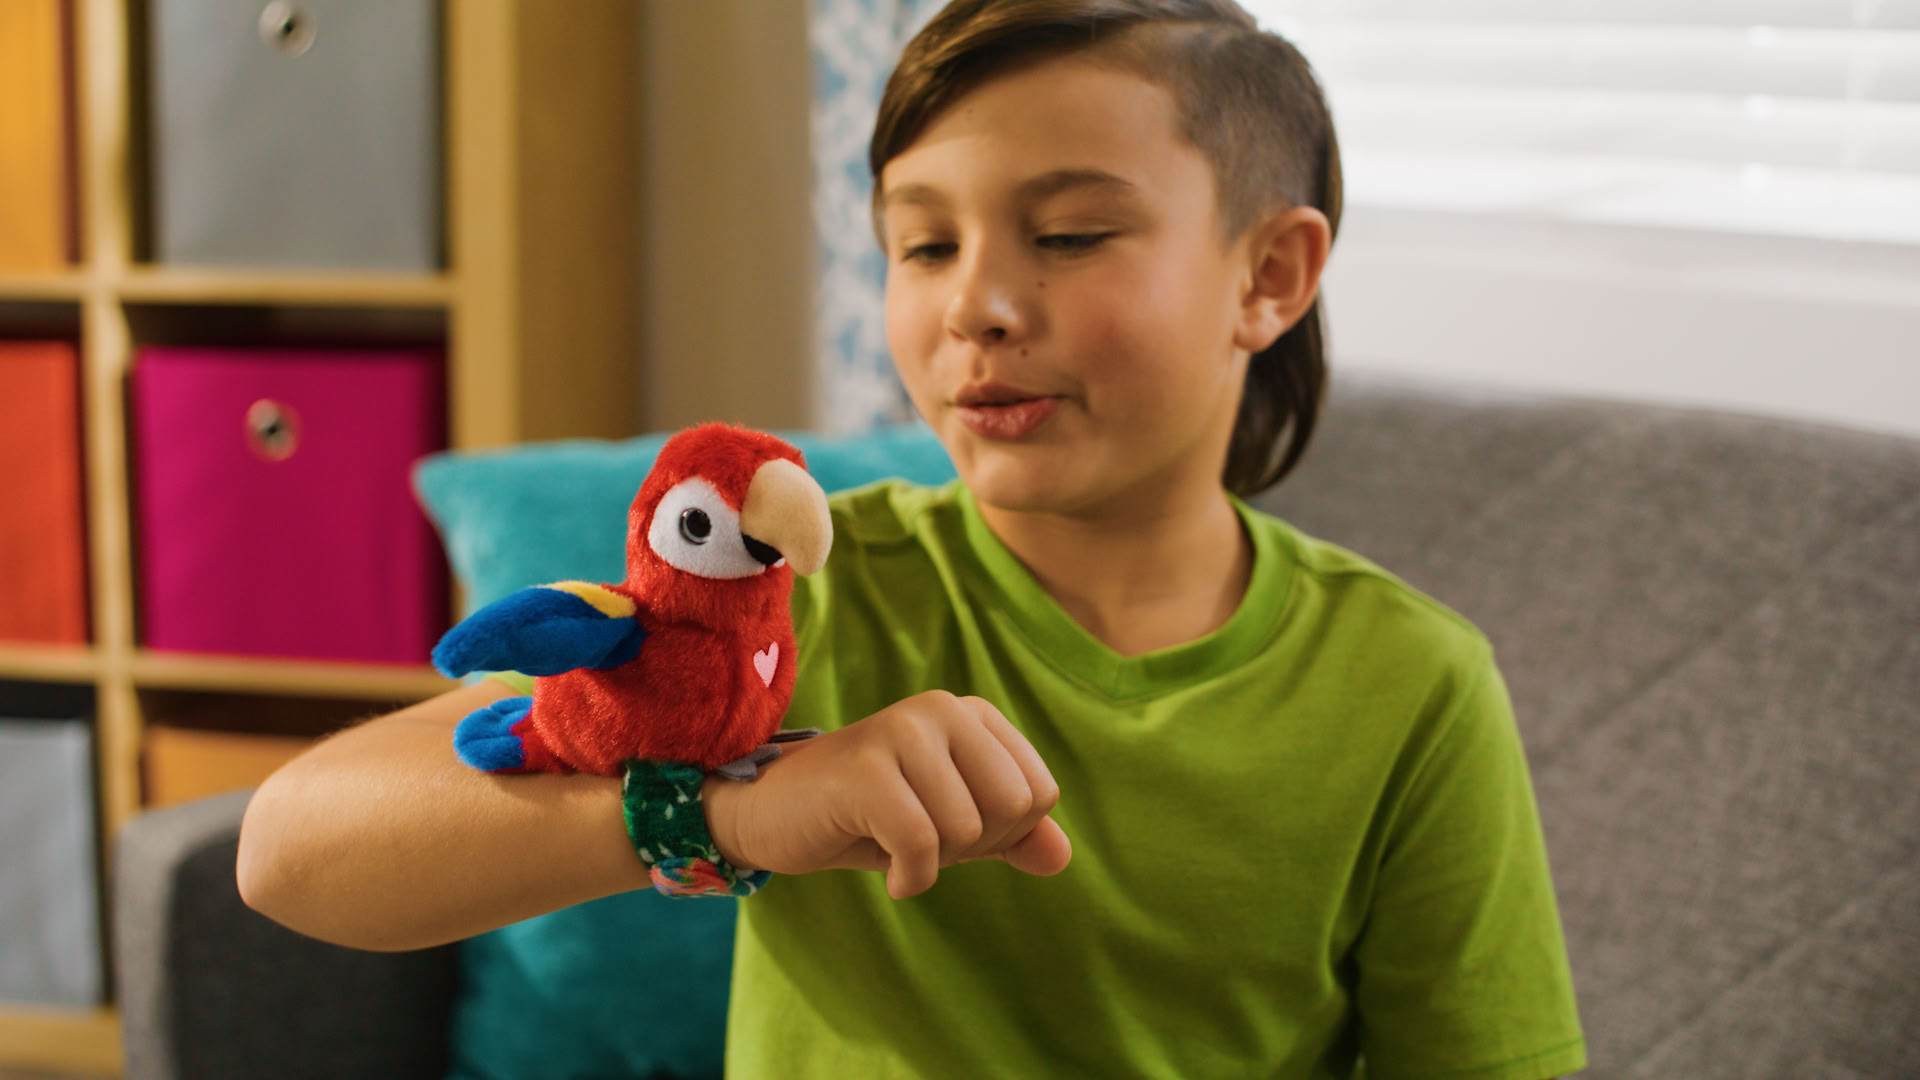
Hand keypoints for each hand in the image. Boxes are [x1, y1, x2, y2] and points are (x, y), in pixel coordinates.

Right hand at [704, 690, 1071, 898]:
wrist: (773, 814)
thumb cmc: (869, 818)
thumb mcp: (951, 827)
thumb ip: (1012, 836)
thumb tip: (1061, 857)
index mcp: (970, 715)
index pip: (1039, 793)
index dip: (1003, 834)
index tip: (950, 827)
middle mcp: (942, 709)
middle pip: (1014, 808)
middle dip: (973, 846)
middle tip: (920, 838)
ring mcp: (902, 731)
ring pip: (967, 828)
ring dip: (934, 861)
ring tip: (892, 843)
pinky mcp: (866, 767)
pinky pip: (922, 843)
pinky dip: (911, 877)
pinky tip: (890, 875)